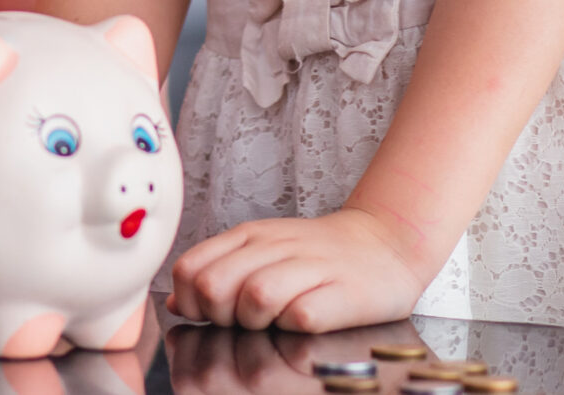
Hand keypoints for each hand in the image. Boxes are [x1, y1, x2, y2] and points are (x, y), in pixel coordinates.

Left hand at [168, 207, 429, 332]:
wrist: (387, 242)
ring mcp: (309, 268)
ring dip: (255, 321)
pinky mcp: (341, 294)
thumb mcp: (262, 250)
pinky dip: (294, 326)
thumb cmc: (318, 254)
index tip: (212, 311)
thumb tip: (177, 301)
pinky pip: (300, 317)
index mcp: (249, 236)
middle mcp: (275, 246)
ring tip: (274, 320)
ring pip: (254, 298)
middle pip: (214, 287)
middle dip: (219, 315)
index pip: (190, 269)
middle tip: (243, 319)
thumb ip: (218, 269)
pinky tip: (303, 320)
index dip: (190, 300)